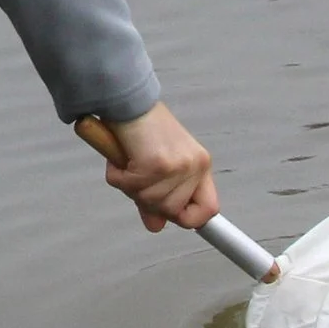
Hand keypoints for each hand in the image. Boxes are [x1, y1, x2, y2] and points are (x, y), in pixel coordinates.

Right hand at [84, 103, 218, 233]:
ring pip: (151, 202)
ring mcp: (177, 166)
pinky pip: (132, 188)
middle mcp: (194, 166)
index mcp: (200, 165)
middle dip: (148, 200)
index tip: (172, 217)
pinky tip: (121, 157)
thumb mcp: (156, 166)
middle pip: (173, 212)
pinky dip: (119, 176)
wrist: (128, 101)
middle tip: (137, 177)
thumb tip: (156, 226)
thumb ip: (157, 198)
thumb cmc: (142, 127)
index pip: (209, 209)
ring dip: (131, 186)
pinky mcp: (156, 164)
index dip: (189, 219)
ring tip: (129, 162)